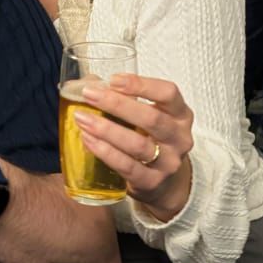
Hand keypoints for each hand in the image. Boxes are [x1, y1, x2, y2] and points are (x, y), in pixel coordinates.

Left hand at [71, 74, 194, 220]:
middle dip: (117, 104)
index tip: (113, 80)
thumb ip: (121, 97)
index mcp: (180, 114)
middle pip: (151, 118)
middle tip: (89, 94)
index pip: (169, 93)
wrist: (163, 182)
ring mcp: (168, 162)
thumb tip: (88, 82)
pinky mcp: (152, 182)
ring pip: (138, 144)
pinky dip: (105, 151)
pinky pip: (127, 166)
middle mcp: (179, 138)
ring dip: (106, 129)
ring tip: (82, 118)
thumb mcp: (145, 115)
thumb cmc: (149, 138)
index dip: (141, 84)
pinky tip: (88, 140)